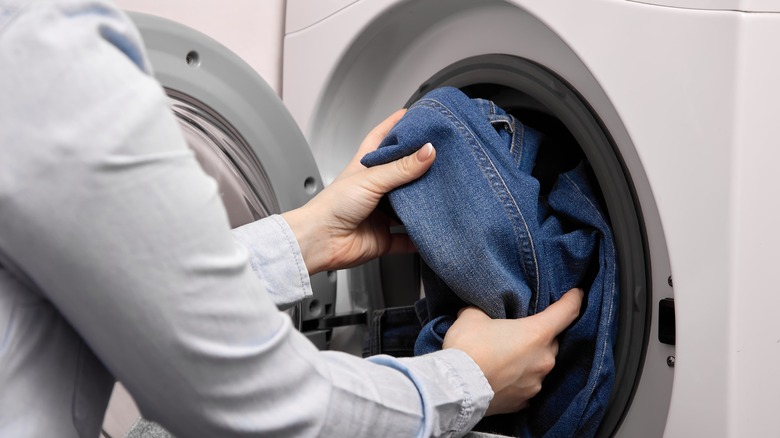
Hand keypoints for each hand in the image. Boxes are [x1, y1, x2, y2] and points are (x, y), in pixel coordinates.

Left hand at [282, 110, 435, 274]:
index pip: (381, 138)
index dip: (396, 125)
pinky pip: (407, 238)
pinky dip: (419, 237)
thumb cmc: (332, 206)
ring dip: (423, 204)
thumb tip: (427, 151)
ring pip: (408, 206)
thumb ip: (401, 167)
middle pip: (401, 173)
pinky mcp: (383, 237)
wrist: (320, 241)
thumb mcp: (370, 179)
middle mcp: (373, 189)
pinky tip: (431, 232)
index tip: (414, 115)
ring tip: (442, 194)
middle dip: (420, 167)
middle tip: (441, 158)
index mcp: (365, 167)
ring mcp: (379, 213)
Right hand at [443, 288, 583, 415]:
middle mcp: (543, 359)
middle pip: (551, 342)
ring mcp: (535, 383)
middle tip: (518, 332)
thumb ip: (482, 310)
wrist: (456, 389)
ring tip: (504, 357)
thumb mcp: (472, 316)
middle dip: (538, 336)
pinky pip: (526, 386)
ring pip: (539, 366)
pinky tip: (502, 377)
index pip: (566, 312)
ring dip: (527, 360)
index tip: (577, 294)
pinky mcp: (523, 402)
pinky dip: (517, 381)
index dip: (573, 299)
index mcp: (537, 333)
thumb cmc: (468, 349)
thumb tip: (478, 312)